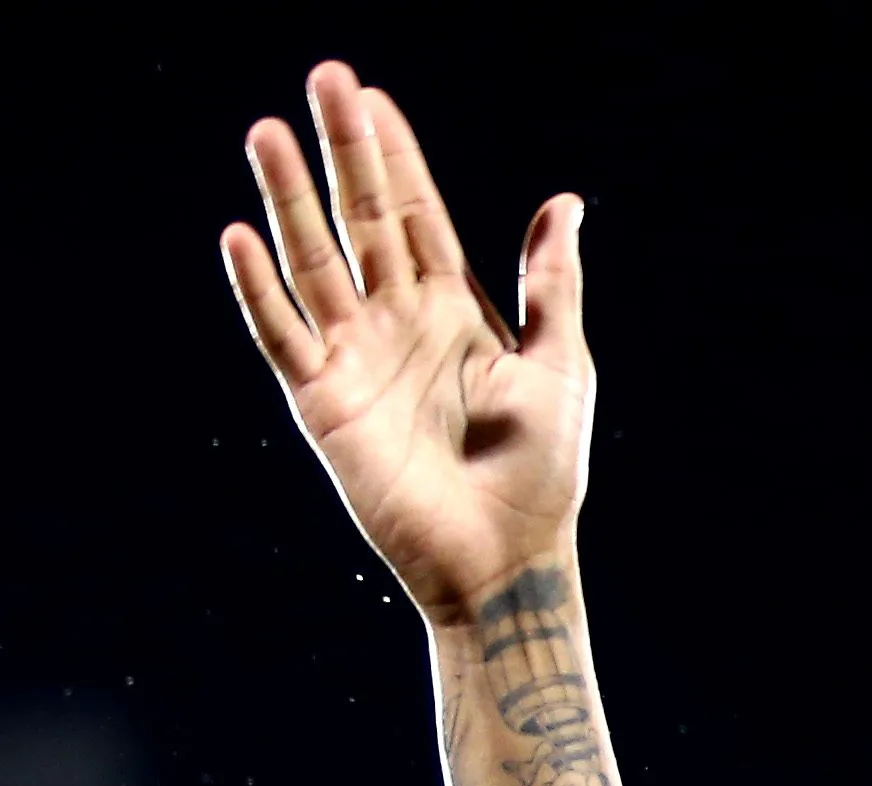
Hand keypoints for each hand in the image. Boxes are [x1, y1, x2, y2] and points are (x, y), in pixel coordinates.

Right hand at [221, 63, 590, 624]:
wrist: (509, 554)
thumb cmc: (544, 468)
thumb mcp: (560, 362)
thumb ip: (551, 281)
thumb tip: (566, 200)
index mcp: (456, 310)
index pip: (417, 215)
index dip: (396, 158)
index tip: (373, 97)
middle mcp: (398, 322)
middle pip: (363, 219)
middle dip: (344, 153)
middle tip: (325, 80)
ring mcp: (356, 357)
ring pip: (314, 260)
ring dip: (289, 199)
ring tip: (267, 132)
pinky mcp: (322, 401)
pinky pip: (282, 335)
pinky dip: (260, 289)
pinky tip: (242, 237)